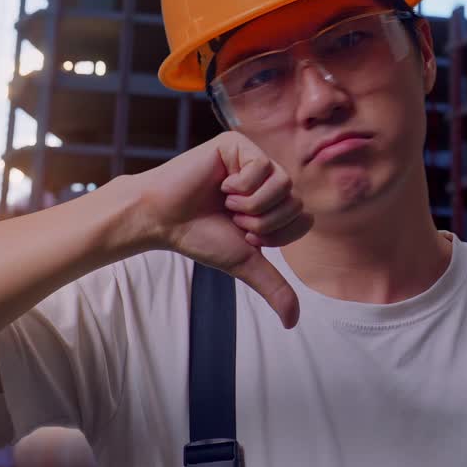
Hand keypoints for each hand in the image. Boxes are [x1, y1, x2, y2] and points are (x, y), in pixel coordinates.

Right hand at [133, 131, 310, 327]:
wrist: (162, 219)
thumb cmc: (199, 237)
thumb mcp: (244, 263)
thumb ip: (273, 287)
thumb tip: (292, 322)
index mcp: (273, 202)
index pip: (304, 220)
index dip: (276, 236)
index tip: (246, 236)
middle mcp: (268, 178)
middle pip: (295, 203)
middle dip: (262, 223)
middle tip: (233, 220)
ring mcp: (254, 159)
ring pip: (283, 185)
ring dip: (252, 206)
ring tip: (226, 204)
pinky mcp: (237, 143)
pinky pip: (262, 166)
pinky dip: (241, 186)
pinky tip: (220, 186)